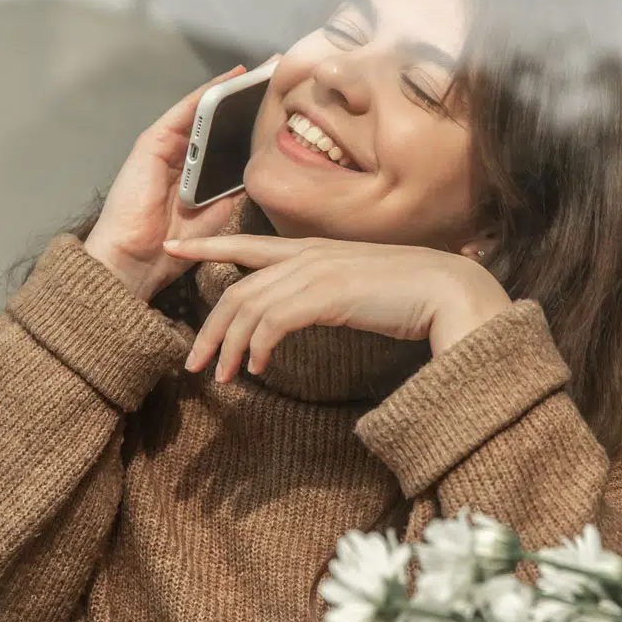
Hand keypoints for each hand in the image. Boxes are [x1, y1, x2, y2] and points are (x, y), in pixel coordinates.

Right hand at [84, 61, 275, 300]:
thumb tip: (256, 170)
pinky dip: (206, 94)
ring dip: (231, 87)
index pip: (227, 136)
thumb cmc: (173, 244)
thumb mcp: (216, 213)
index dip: (252, 117)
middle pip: (218, 117)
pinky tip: (229, 80)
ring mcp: (166, 145)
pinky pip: (184, 112)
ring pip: (203, 108)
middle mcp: (181, 153)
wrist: (136, 260)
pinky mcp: (152, 141)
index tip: (282, 101)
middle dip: (247, 94)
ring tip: (262, 69)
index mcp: (196, 171)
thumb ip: (231, 189)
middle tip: (278, 70)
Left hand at [161, 235, 512, 381]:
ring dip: (228, 347)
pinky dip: (257, 348)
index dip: (207, 245)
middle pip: (238, 287)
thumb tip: (311, 311)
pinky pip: (273, 322)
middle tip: (192, 362)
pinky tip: (256, 369)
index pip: (247, 243)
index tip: (173, 247)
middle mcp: (308, 255)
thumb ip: (328, 292)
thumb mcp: (358, 287)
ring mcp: (317, 272)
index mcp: (313, 248)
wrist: (449, 291)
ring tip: (221, 378)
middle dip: (209, 327)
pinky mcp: (327, 295)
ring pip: (249, 307)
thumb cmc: (411, 294)